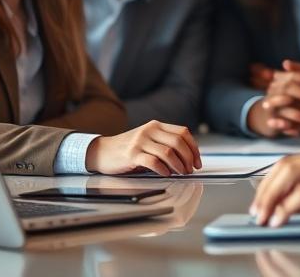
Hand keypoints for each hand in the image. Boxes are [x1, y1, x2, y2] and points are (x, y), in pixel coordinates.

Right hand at [84, 120, 201, 176]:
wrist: (102, 151)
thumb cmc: (128, 149)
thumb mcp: (148, 140)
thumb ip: (164, 143)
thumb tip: (188, 158)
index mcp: (156, 125)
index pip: (183, 132)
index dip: (193, 148)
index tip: (198, 161)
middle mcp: (149, 130)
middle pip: (178, 142)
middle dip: (188, 158)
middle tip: (191, 170)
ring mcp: (140, 141)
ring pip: (168, 152)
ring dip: (179, 165)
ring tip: (181, 173)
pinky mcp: (131, 154)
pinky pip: (153, 161)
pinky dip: (163, 169)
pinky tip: (166, 174)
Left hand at [249, 147, 299, 230]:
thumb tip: (294, 204)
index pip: (290, 162)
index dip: (270, 182)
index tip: (262, 201)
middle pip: (285, 166)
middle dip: (264, 190)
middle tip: (257, 212)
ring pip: (290, 176)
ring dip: (270, 199)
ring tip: (264, 218)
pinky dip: (287, 207)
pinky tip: (281, 219)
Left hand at [253, 61, 299, 138]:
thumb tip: (285, 63)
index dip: (289, 77)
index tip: (274, 75)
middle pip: (299, 94)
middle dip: (282, 93)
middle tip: (267, 90)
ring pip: (297, 110)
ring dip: (280, 109)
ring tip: (265, 106)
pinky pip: (297, 125)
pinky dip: (284, 125)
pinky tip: (272, 122)